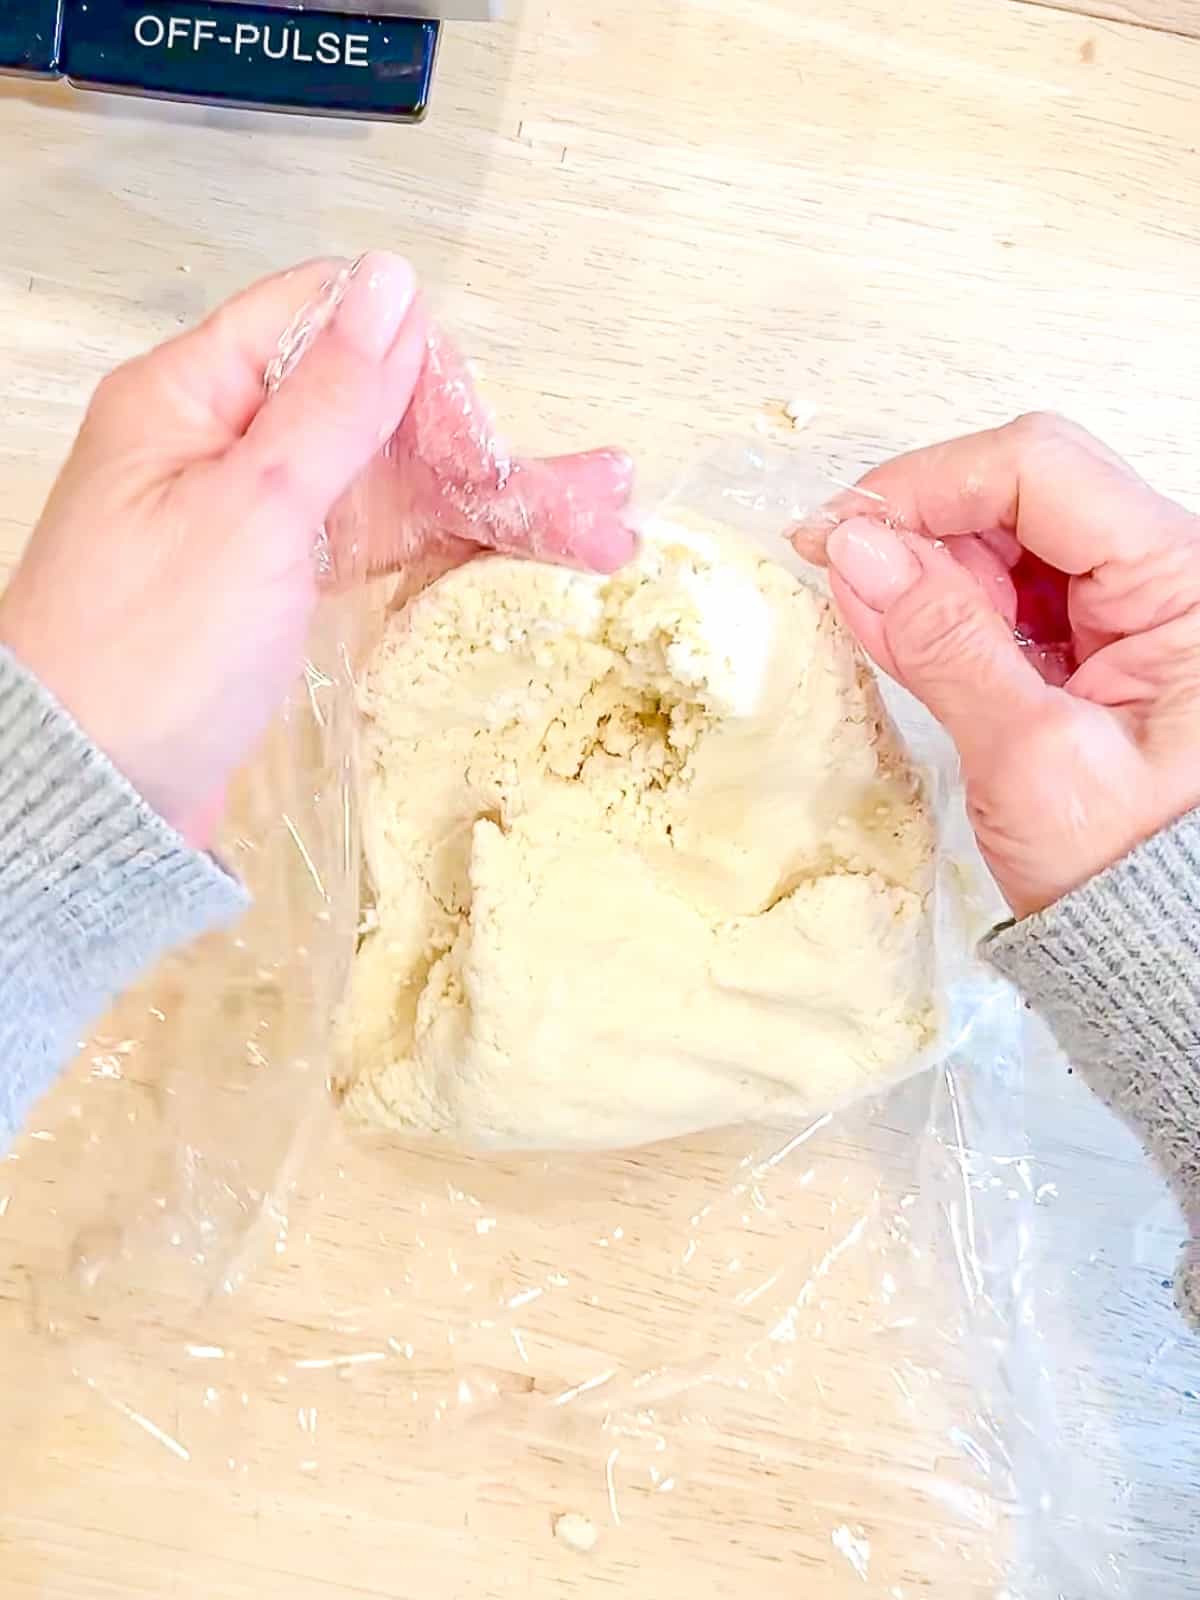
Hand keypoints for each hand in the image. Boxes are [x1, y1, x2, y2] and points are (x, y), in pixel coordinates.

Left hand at [0, 253, 634, 845]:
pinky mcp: (277, 585)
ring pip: (390, 484)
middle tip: (601, 497)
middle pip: (376, 411)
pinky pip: (373, 545)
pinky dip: (443, 549)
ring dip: (488, 503)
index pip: (325, 323)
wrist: (96, 799)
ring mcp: (256, 518)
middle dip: (484, 450)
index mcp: (194, 395)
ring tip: (598, 528)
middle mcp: (226, 443)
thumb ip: (330, 400)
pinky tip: (522, 551)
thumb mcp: (251, 511)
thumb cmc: (147, 656)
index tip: (470, 436)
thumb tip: (391, 282)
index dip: (410, 363)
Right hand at [793, 413, 1199, 916]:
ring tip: (883, 631)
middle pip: (1021, 487)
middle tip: (843, 577)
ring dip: (930, 569)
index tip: (836, 533)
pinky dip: (948, 609)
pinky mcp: (1091, 642)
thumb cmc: (1128, 872)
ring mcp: (1126, 607)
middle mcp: (1161, 574)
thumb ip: (943, 644)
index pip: (1038, 469)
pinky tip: (910, 643)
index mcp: (1180, 582)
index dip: (926, 484)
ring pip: (1007, 535)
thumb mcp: (1030, 759)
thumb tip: (854, 548)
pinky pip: (1007, 591)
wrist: (1164, 946)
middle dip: (923, 524)